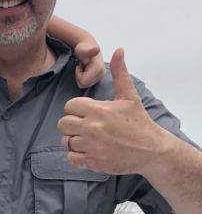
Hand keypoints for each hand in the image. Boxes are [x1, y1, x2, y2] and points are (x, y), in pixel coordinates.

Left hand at [59, 49, 170, 174]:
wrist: (151, 150)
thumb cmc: (139, 122)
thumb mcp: (129, 96)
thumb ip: (120, 74)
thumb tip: (119, 50)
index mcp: (99, 110)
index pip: (70, 106)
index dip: (76, 109)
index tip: (87, 113)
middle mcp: (92, 128)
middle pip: (63, 124)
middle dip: (71, 124)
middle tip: (84, 126)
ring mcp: (91, 146)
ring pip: (66, 141)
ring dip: (74, 140)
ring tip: (88, 139)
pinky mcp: (92, 162)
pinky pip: (70, 158)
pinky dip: (76, 156)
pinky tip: (88, 150)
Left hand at [72, 41, 103, 88]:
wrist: (87, 46)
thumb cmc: (83, 49)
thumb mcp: (83, 50)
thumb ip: (89, 51)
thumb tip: (97, 49)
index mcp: (99, 69)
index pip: (83, 82)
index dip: (78, 74)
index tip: (80, 65)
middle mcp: (102, 74)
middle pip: (84, 85)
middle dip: (79, 76)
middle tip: (81, 66)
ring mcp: (101, 76)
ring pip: (85, 85)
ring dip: (81, 76)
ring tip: (83, 67)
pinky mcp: (99, 77)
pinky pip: (87, 83)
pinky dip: (84, 77)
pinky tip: (85, 70)